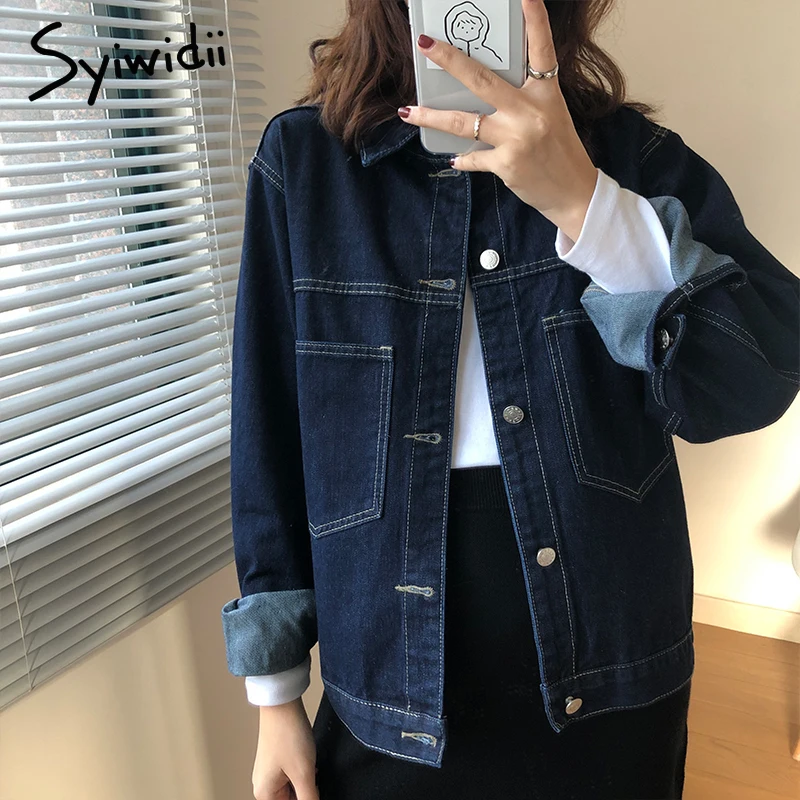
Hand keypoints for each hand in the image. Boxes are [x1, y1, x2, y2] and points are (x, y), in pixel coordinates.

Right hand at [252, 698, 318, 799]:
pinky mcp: (277, 760)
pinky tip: (309, 760)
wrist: (283, 703)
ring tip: (310, 765)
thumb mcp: (304, 773)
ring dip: (306, 781)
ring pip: (294, 788)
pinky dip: (304, 771)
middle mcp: (264, 784)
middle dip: (306, 791)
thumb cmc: (286, 733)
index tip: (313, 791)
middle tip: (312, 776)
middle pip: (292, 799)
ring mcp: (270, 771)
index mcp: (264, 794)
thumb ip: (310, 798)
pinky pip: (293, 775)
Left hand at [397, 0, 597, 240]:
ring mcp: (516, 138)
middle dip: (450, 60)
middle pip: (482, 80)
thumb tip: (484, 90)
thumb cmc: (561, 151)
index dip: (534, 20)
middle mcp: (530, 112)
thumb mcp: (551, 115)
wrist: (574, 192)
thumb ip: (524, 100)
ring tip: (407, 111)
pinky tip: (454, 157)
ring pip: (463, 121)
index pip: (541, 49)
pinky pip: (472, 157)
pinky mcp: (505, 164)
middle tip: (425, 44)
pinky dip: (462, 158)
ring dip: (431, 117)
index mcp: (546, 93)